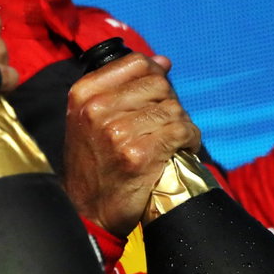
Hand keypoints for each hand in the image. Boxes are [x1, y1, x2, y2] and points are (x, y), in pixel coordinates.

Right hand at [64, 52, 201, 237]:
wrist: (89, 211)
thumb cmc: (95, 163)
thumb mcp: (93, 118)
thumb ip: (124, 87)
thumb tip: (163, 62)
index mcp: (84, 93)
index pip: (137, 64)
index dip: (156, 78)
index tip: (156, 98)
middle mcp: (97, 108)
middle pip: (159, 85)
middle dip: (170, 104)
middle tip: (165, 126)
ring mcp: (117, 132)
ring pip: (173, 109)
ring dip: (180, 126)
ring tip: (171, 142)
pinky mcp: (138, 155)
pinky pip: (180, 132)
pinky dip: (189, 140)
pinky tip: (180, 150)